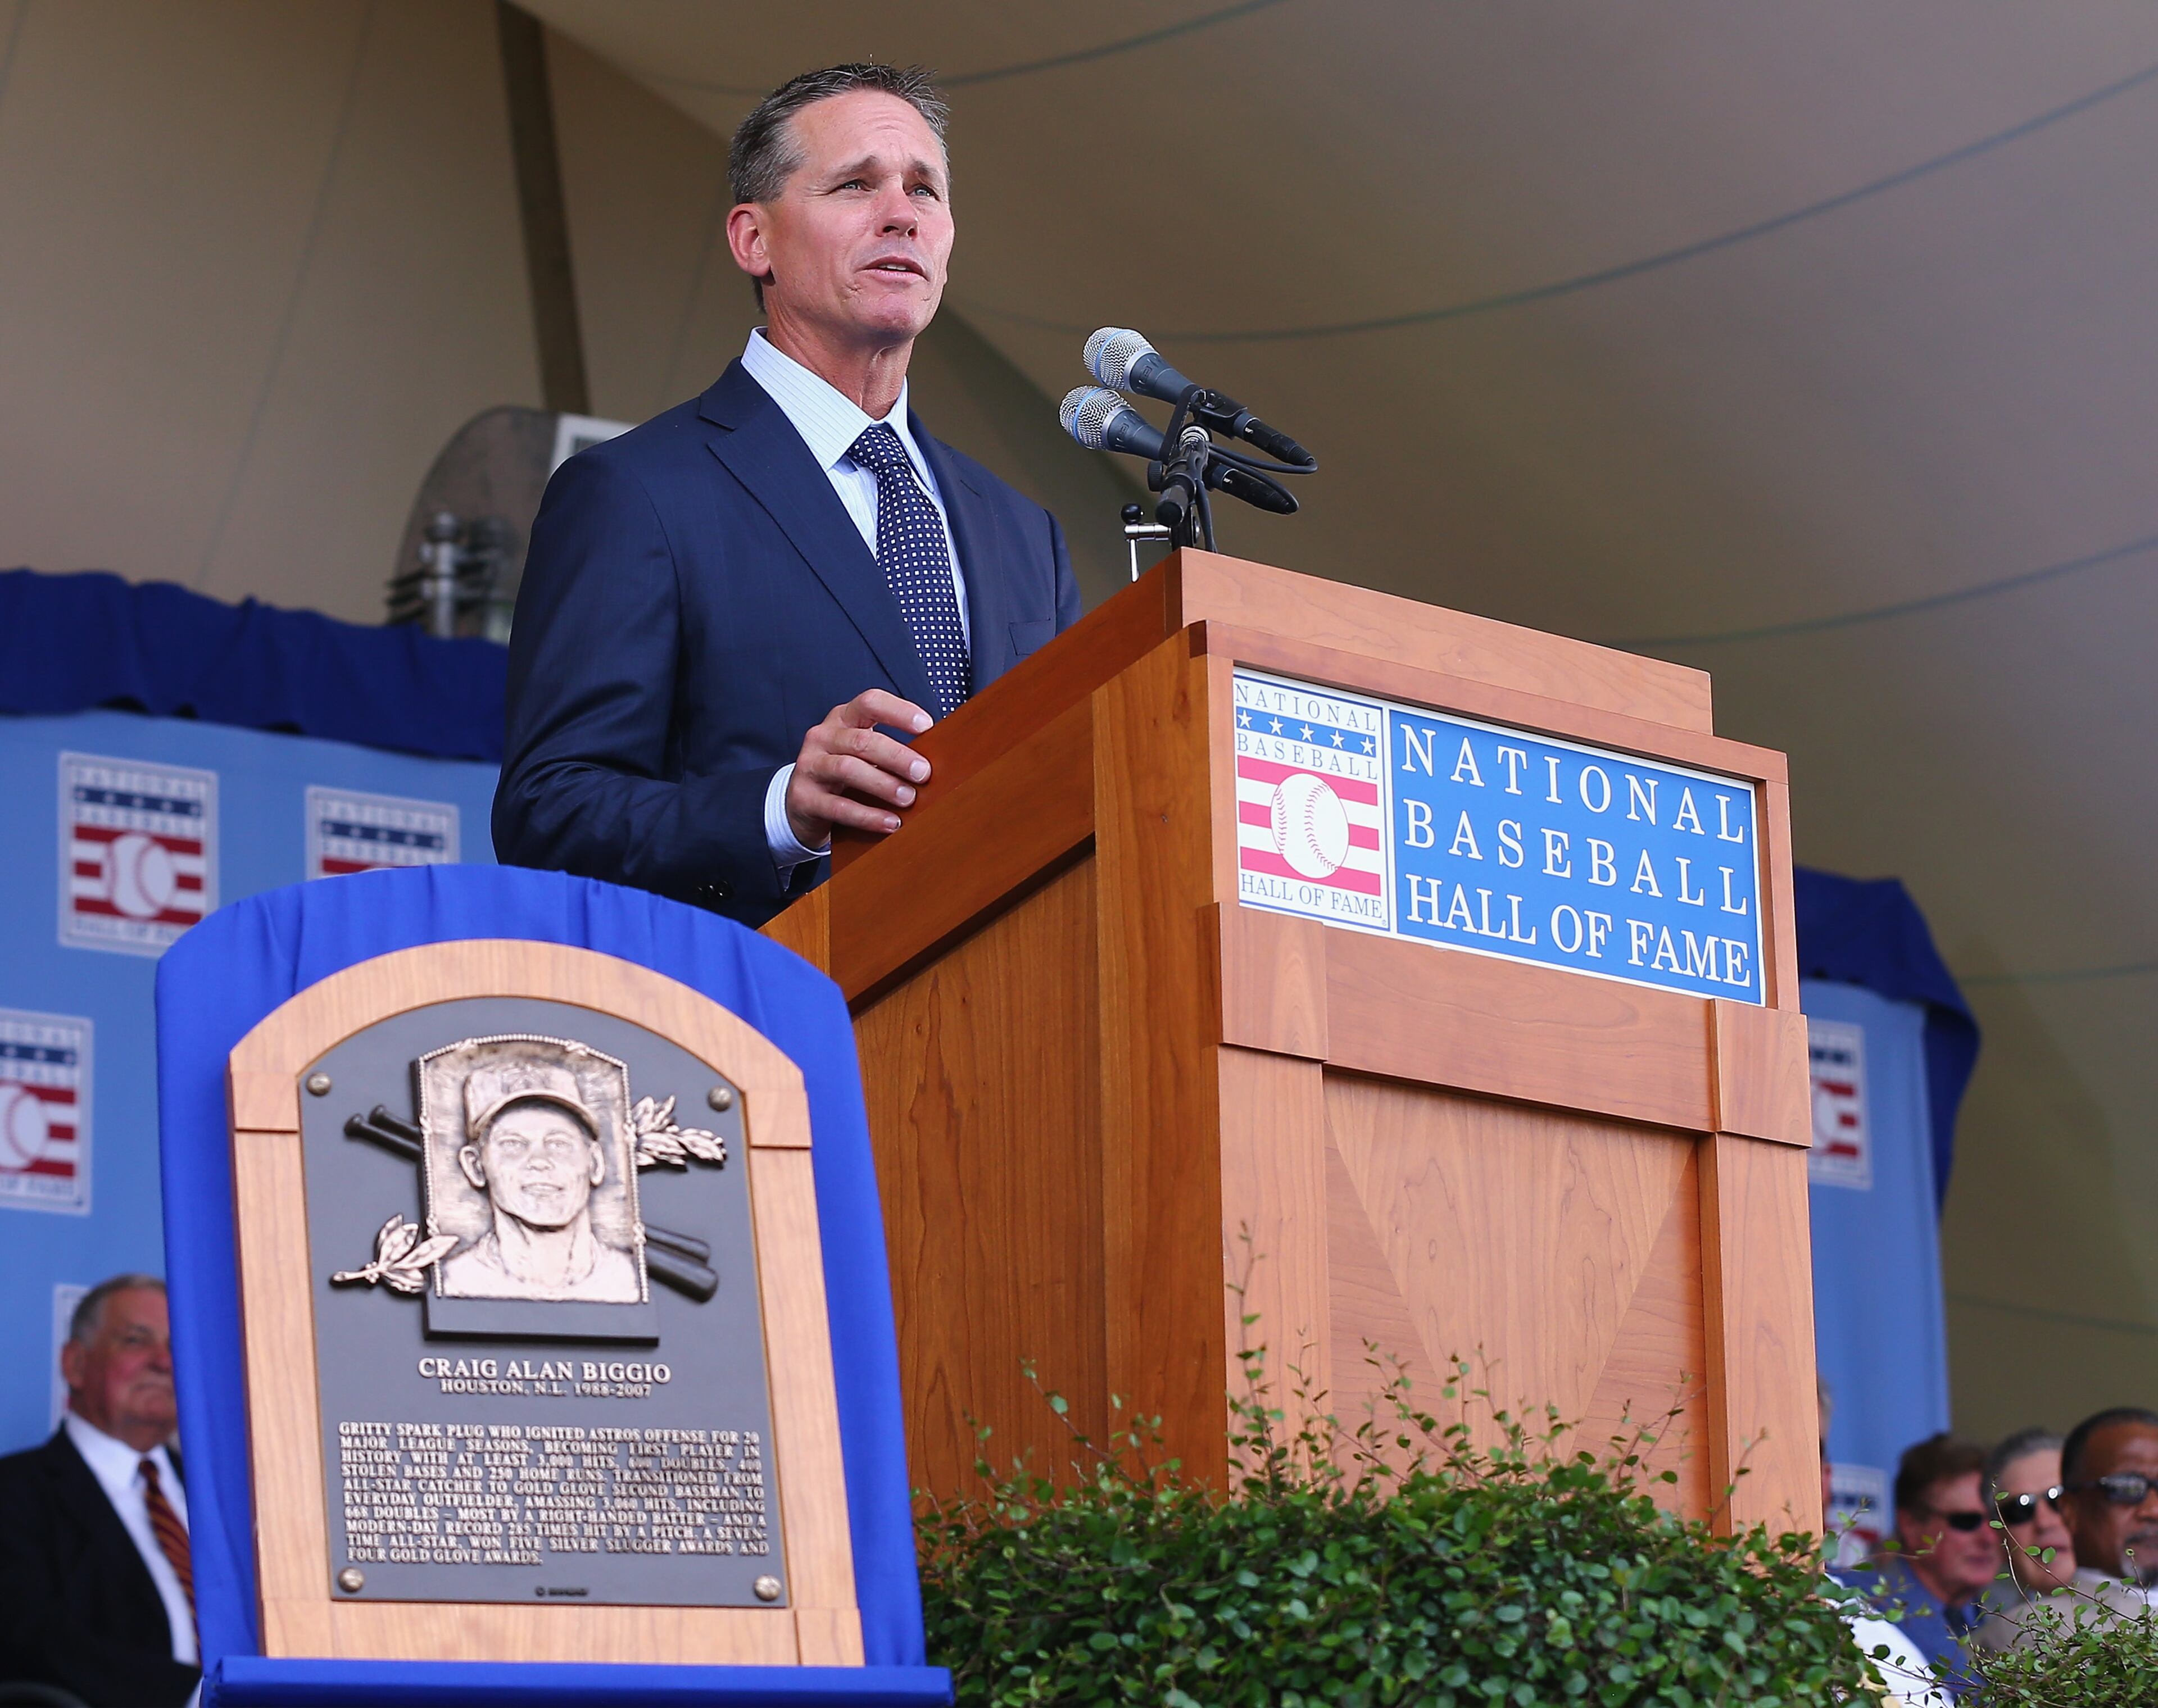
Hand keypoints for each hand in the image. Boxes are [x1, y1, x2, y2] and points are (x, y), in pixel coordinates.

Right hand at [785, 690, 932, 847]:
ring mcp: (810, 766)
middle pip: (862, 740)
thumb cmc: (845, 774)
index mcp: (842, 718)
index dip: (899, 711)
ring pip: (848, 769)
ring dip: (884, 785)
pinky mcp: (804, 798)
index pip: (870, 702)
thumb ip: (890, 750)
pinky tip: (891, 823)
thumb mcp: (862, 753)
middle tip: (924, 773)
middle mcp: (822, 737)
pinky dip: (868, 816)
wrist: (801, 804)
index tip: (927, 726)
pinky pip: (839, 806)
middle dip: (897, 757)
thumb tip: (936, 762)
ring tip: (910, 799)